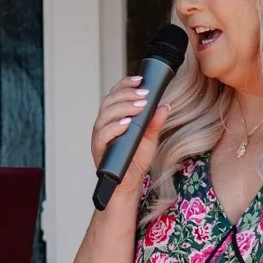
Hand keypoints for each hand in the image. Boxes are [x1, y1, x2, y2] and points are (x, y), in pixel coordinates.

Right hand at [90, 75, 162, 189]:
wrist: (129, 183)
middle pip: (109, 101)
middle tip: (144, 94)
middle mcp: (103, 124)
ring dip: (123, 107)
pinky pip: (102, 134)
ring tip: (140, 106)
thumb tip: (165, 105)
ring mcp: (99, 136)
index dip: (125, 84)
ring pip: (105, 114)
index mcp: (113, 117)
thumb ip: (155, 122)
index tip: (140, 79)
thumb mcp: (149, 138)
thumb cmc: (135, 160)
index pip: (115, 94)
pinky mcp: (98, 149)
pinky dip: (114, 127)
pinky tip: (127, 123)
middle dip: (127, 94)